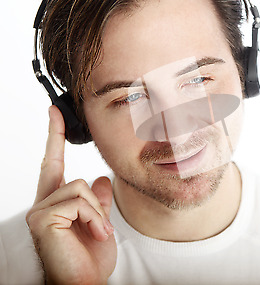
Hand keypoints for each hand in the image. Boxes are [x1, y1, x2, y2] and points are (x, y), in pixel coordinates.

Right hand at [26, 106, 116, 284]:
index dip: (54, 136)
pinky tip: (94, 234)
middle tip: (100, 231)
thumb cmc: (90, 259)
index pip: (54, 163)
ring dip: (97, 212)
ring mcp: (40, 211)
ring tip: (98, 234)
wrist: (87, 282)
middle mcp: (43, 205)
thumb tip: (99, 179)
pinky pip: (78, 201)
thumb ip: (98, 201)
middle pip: (72, 176)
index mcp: (56, 203)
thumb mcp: (100, 224)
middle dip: (94, 202)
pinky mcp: (42, 218)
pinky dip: (94, 217)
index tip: (55, 112)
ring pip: (80, 187)